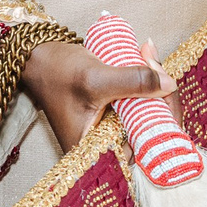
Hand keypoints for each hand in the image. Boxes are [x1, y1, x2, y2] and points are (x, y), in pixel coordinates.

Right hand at [19, 39, 170, 150]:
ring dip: (155, 85)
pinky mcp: (114, 115)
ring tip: (147, 54)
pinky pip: (140, 103)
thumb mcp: (95, 77)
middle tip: (153, 60)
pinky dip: (146, 82)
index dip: (165, 120)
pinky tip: (145, 58)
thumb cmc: (57, 72)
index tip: (168, 87)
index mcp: (97, 152)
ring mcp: (111, 131)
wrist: (37, 59)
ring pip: (149, 115)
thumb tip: (169, 84)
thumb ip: (133, 81)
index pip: (145, 148)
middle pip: (152, 130)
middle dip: (161, 95)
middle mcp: (106, 147)